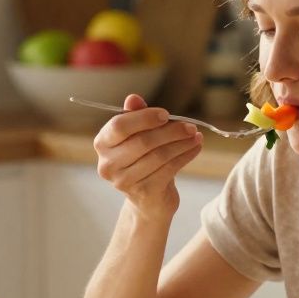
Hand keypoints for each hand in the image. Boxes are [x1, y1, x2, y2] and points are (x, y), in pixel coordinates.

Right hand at [92, 94, 202, 217]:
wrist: (148, 199)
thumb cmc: (142, 160)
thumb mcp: (138, 136)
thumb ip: (135, 116)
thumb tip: (133, 98)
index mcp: (103, 144)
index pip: (119, 126)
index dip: (144, 118)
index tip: (166, 114)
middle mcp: (108, 164)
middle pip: (143, 142)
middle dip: (171, 132)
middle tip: (191, 126)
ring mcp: (124, 181)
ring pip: (159, 156)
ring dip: (182, 144)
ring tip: (196, 136)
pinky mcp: (143, 192)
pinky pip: (169, 169)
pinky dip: (185, 157)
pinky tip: (195, 149)